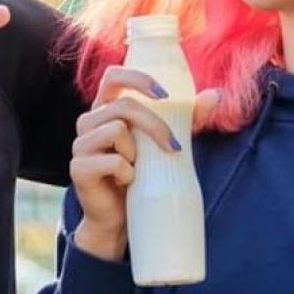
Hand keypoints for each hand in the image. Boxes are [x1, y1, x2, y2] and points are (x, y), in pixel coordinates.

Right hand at [70, 67, 219, 261]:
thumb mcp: (166, 142)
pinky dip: (127, 173)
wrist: (120, 218)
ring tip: (138, 168)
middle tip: (175, 147)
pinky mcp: (78, 168)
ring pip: (116, 130)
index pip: (113, 76)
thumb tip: (216, 94)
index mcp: (106, 109)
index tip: (165, 95)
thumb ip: (187, 118)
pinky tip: (127, 182)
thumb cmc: (143, 175)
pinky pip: (112, 162)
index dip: (138, 78)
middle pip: (123, 106)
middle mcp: (88, 121)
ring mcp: (80, 144)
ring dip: (137, 152)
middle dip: (155, 125)